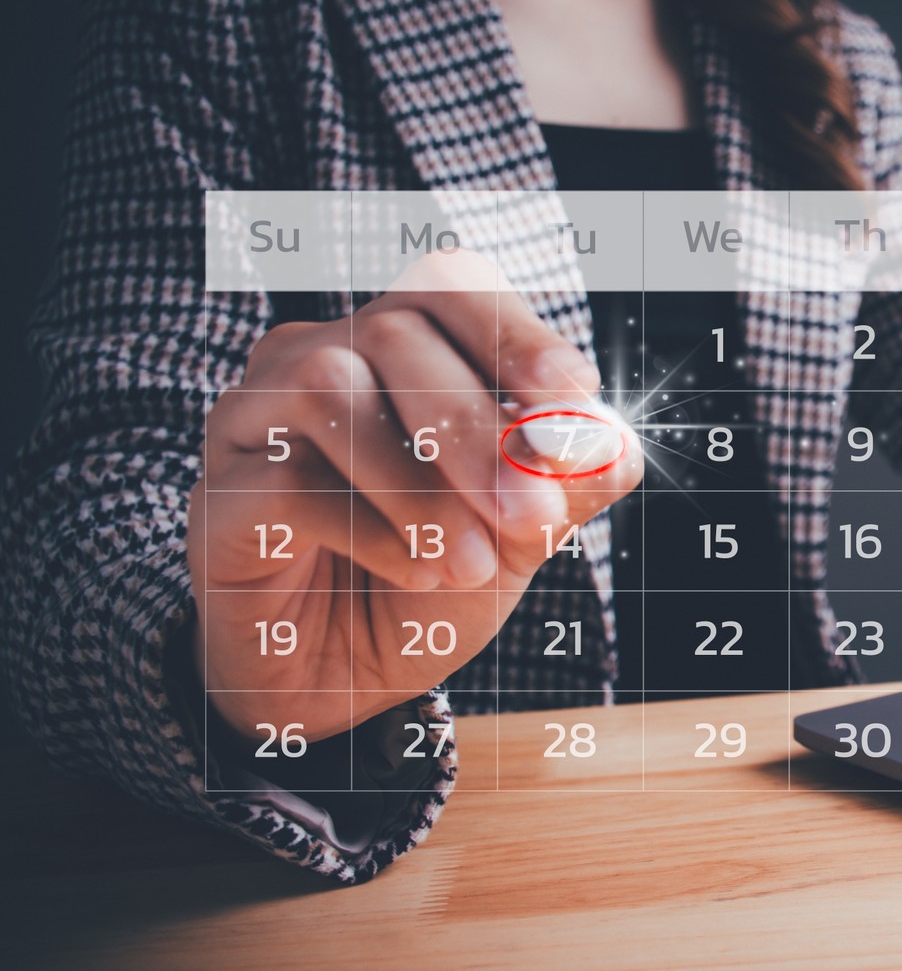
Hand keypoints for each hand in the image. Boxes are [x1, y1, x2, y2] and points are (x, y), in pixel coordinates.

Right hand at [186, 250, 643, 742]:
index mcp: (399, 348)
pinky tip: (416, 574)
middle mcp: (319, 357)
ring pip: (332, 389)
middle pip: (396, 333)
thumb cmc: (432, 584)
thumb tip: (612, 442)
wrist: (344, 683)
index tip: (573, 388)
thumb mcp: (519, 536)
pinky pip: (291, 481)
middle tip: (536, 515)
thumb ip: (566, 485)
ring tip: (472, 566)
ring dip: (421, 485)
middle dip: (478, 428)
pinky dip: (372, 531)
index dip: (512, 329)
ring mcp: (256, 418)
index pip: (446, 287)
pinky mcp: (222, 494)